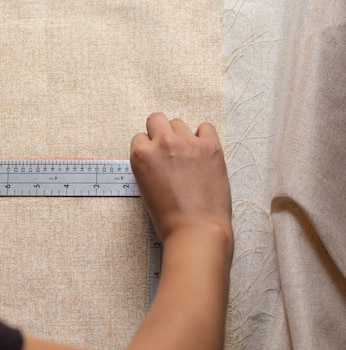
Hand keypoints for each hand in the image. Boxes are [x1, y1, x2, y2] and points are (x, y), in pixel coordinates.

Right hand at [130, 113, 231, 246]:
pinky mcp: (210, 146)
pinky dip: (203, 136)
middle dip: (160, 132)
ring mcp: (187, 142)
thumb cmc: (170, 218)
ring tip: (187, 155)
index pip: (139, 137)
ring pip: (179, 122)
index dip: (147, 148)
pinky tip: (202, 152)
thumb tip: (156, 155)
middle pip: (156, 119)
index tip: (155, 158)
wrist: (195, 230)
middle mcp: (162, 143)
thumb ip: (147, 165)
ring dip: (181, 135)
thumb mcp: (145, 188)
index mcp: (141, 155)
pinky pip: (205, 127)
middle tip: (168, 150)